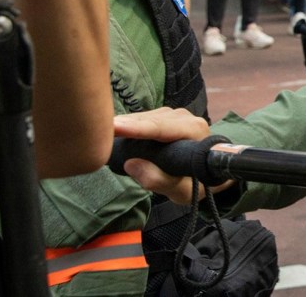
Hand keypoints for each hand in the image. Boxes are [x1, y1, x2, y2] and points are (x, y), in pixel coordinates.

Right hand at [113, 107, 231, 203]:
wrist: (208, 171)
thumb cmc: (196, 183)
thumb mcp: (180, 190)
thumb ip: (159, 180)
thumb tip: (132, 165)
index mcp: (194, 132)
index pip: (162, 129)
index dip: (138, 128)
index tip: (116, 127)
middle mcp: (185, 118)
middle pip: (150, 120)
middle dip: (125, 124)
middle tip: (97, 131)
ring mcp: (174, 115)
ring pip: (144, 117)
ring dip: (124, 124)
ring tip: (102, 132)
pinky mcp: (164, 116)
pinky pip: (142, 118)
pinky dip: (127, 124)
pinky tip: (113, 130)